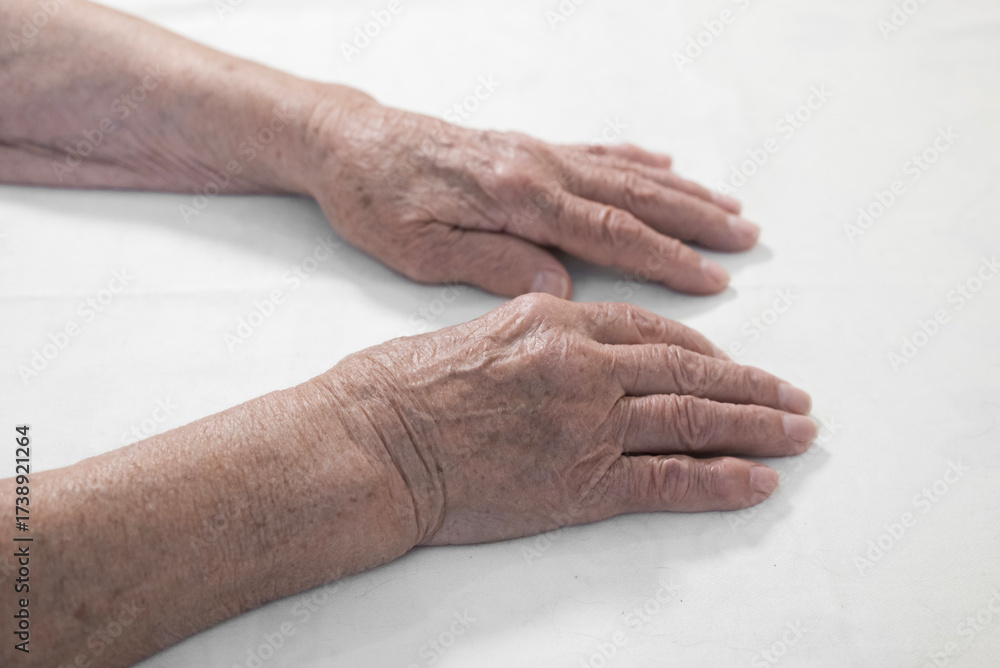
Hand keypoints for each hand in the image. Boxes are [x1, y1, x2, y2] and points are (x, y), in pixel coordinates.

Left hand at [302, 96, 758, 297]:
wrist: (346, 142)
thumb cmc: (376, 203)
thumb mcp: (419, 251)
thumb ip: (493, 265)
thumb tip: (559, 285)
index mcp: (516, 199)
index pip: (610, 234)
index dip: (667, 259)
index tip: (712, 279)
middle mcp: (536, 168)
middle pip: (634, 198)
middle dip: (695, 221)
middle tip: (746, 240)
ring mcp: (534, 153)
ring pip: (624, 174)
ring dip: (680, 193)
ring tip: (727, 209)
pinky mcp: (523, 148)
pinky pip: (594, 152)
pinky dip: (636, 162)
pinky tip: (664, 168)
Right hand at [318, 294, 814, 544]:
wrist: (373, 441)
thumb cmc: (405, 386)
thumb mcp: (477, 326)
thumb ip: (534, 320)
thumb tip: (566, 312)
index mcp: (556, 320)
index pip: (650, 329)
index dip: (700, 347)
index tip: (727, 362)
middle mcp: (583, 364)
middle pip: (688, 372)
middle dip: (750, 386)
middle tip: (793, 397)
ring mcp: (587, 423)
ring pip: (692, 419)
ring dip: (755, 427)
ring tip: (796, 433)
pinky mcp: (582, 483)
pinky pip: (669, 479)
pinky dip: (720, 480)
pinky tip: (758, 481)